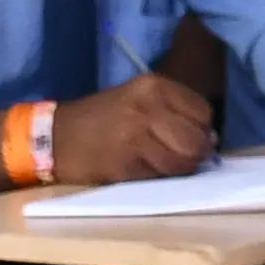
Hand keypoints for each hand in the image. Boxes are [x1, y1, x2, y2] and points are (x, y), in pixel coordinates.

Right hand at [47, 74, 219, 185]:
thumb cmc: (101, 119)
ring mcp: (137, 135)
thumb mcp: (138, 99)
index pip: (203, 112)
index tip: (188, 137)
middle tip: (180, 158)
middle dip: (195, 154)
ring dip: (178, 170)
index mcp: (154, 86)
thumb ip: (173, 112)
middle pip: (197, 139)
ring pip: (182, 162)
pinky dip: (158, 178)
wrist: (55, 137)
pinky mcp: (126, 163)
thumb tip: (210, 140)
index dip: (201, 130)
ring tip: (160, 164)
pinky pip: (160, 176)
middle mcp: (148, 107)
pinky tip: (142, 170)